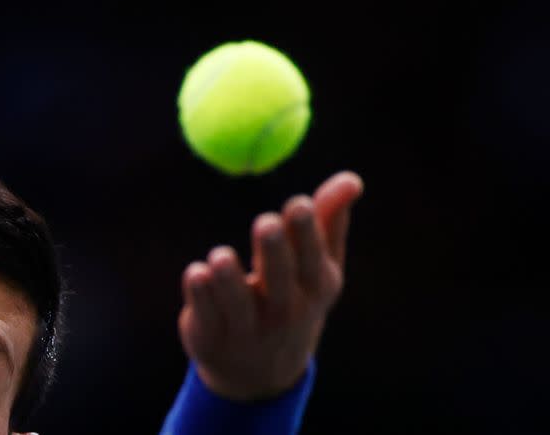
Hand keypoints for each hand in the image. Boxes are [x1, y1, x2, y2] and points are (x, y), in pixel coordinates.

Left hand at [178, 171, 363, 400]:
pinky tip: (197, 273)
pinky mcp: (211, 337)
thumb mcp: (319, 266)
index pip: (313, 261)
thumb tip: (352, 179)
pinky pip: (205, 314)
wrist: (262, 371)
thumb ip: (331, 220)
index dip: (307, 234)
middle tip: (266, 223)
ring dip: (229, 279)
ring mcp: (247, 329)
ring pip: (237, 302)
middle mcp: (283, 312)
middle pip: (279, 282)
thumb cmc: (296, 297)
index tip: (299, 203)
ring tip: (221, 257)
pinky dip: (199, 294)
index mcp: (314, 290)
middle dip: (274, 252)